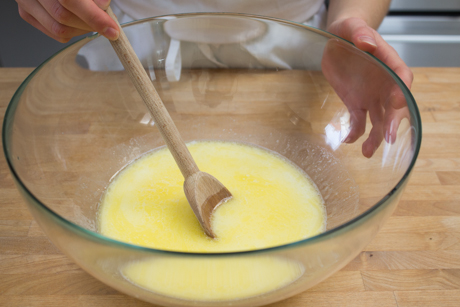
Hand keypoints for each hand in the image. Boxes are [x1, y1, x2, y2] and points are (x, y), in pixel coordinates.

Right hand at [16, 0, 118, 42]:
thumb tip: (103, 6)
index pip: (70, 1)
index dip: (94, 17)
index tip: (112, 28)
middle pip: (64, 17)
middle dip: (90, 24)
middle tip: (106, 23)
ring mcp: (26, 2)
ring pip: (58, 28)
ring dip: (82, 30)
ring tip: (92, 21)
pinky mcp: (26, 12)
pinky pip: (54, 33)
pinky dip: (72, 32)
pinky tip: (79, 22)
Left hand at [323, 17, 412, 157]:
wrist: (338, 41)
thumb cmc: (350, 32)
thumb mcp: (353, 27)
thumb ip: (360, 33)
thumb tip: (366, 43)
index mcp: (389, 64)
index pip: (402, 79)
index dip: (401, 92)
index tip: (396, 102)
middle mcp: (384, 84)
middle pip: (394, 106)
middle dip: (393, 122)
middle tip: (389, 138)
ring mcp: (371, 96)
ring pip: (378, 120)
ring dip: (375, 136)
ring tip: (367, 152)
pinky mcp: (355, 103)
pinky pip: (358, 121)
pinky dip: (354, 133)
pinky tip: (348, 141)